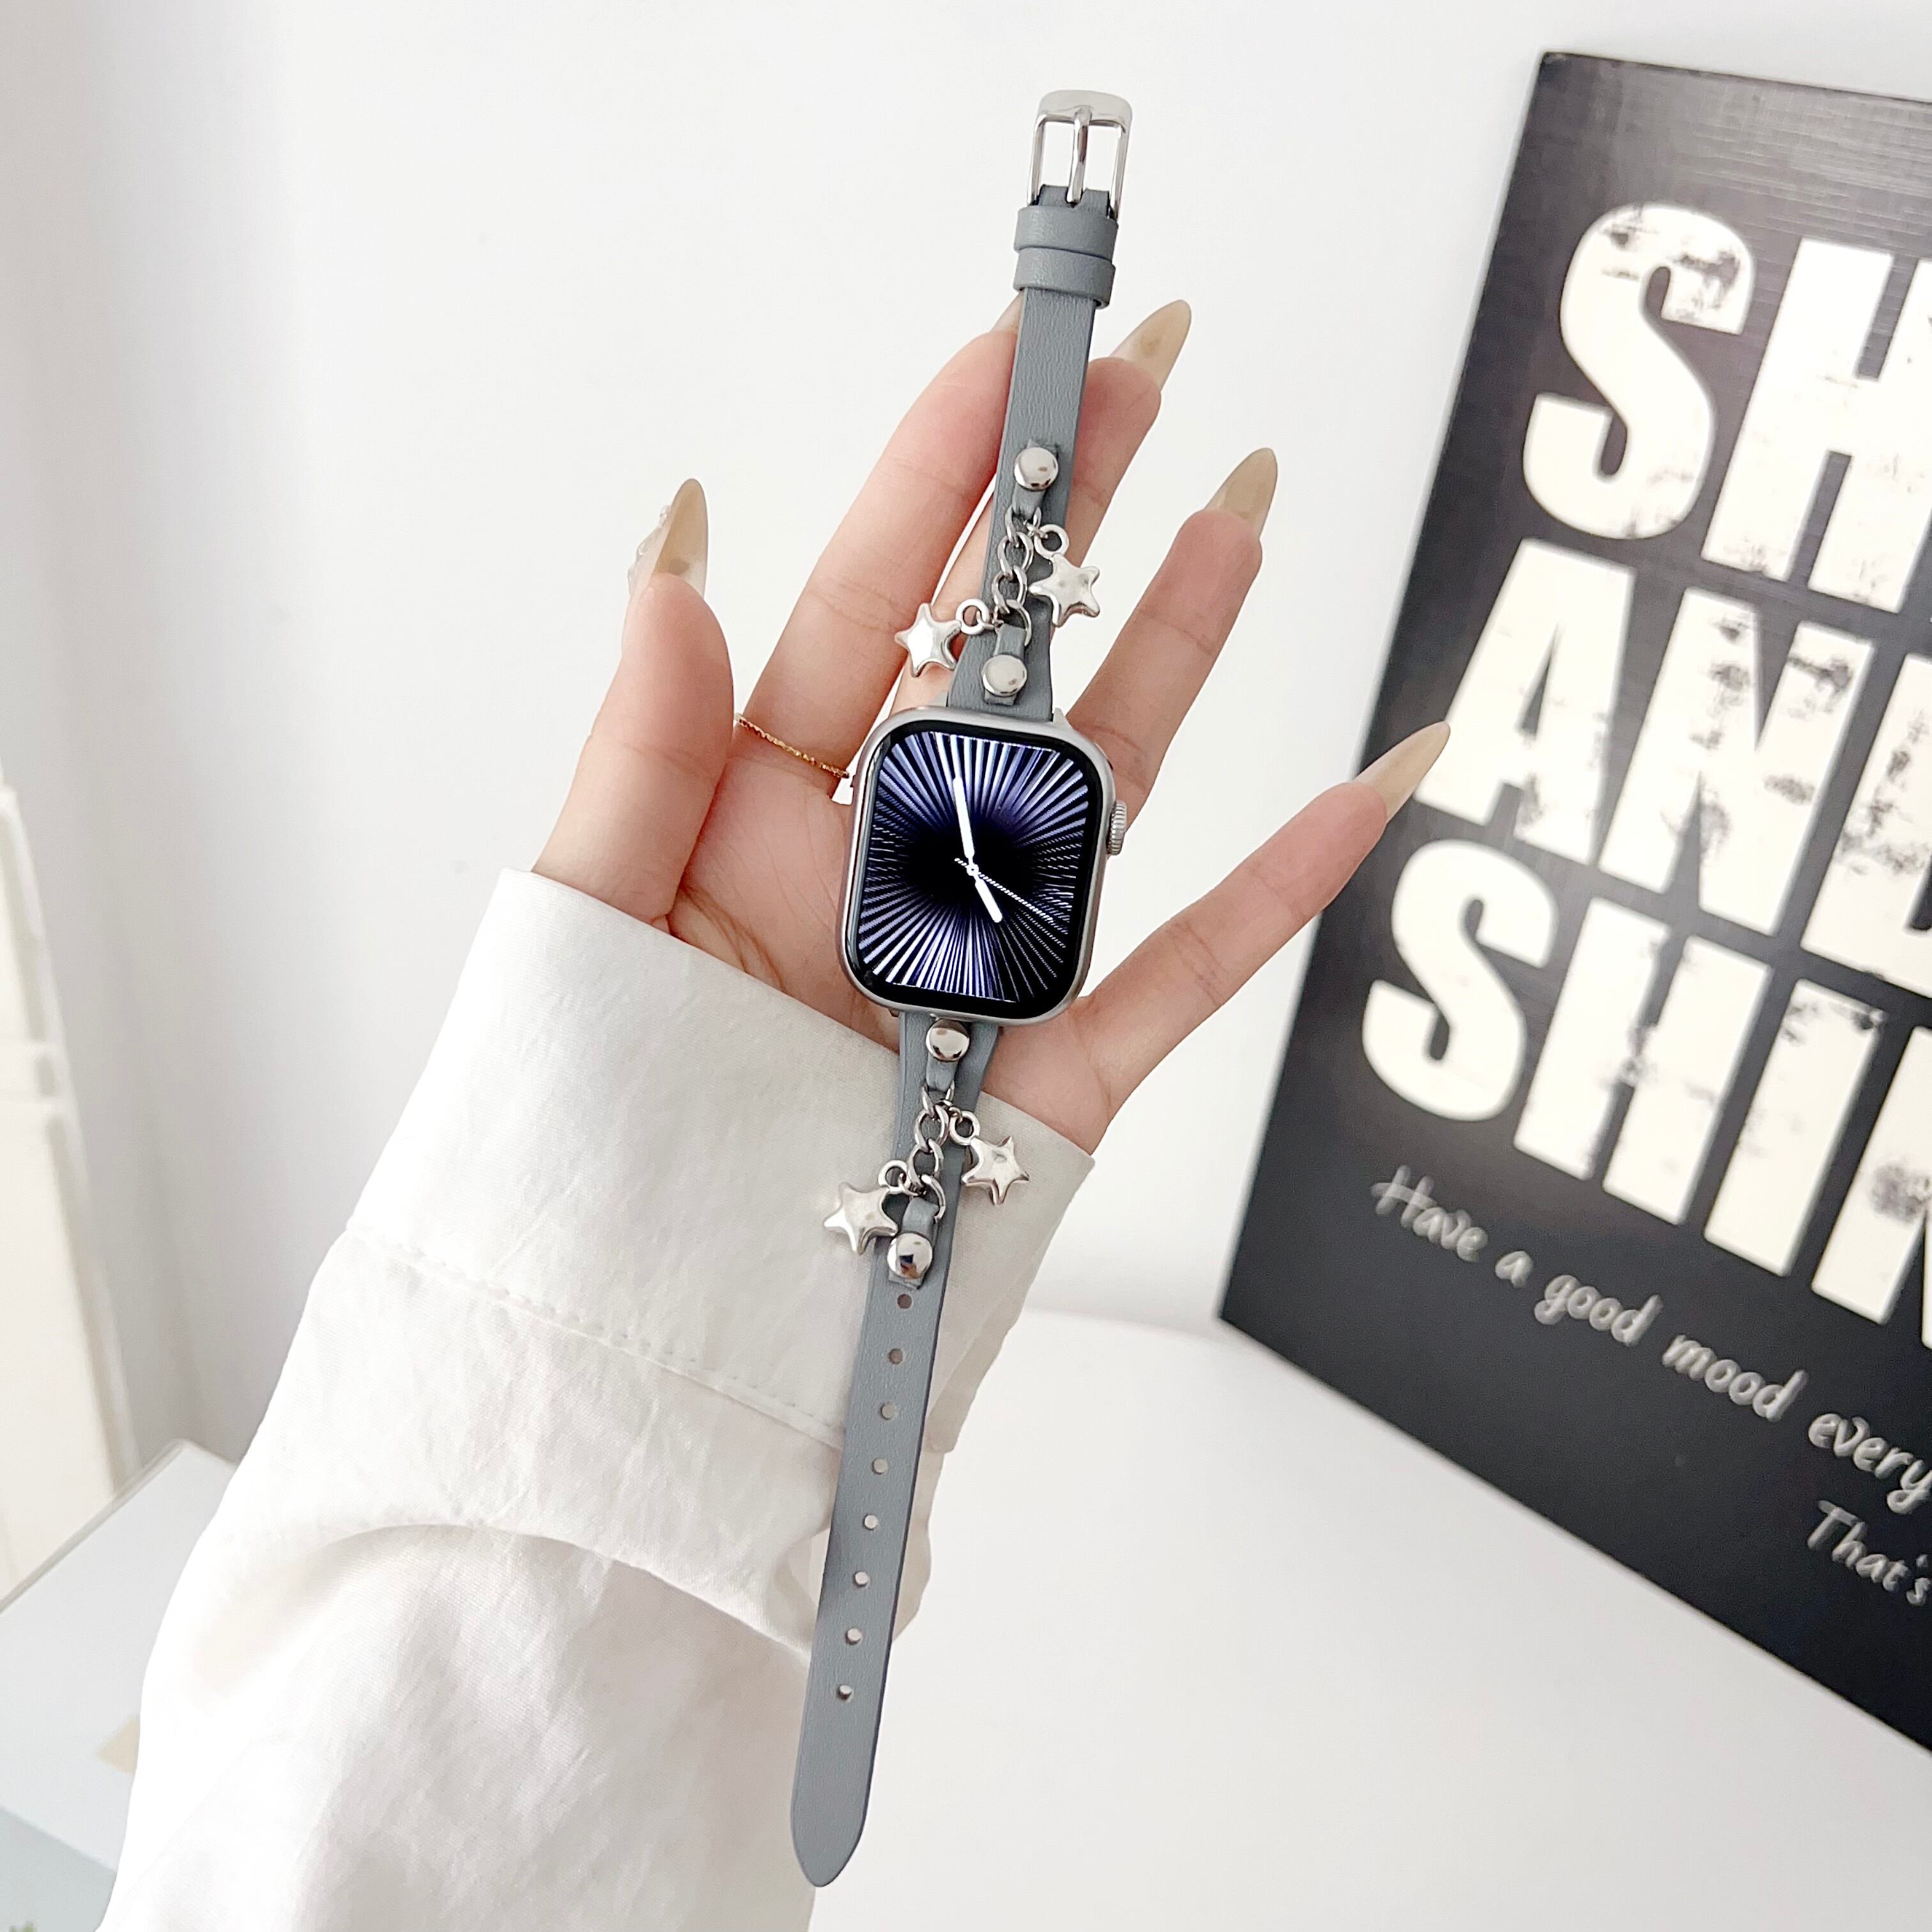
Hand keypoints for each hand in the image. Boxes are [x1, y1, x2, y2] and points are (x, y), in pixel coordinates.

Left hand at [535, 300, 1444, 1152]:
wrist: (650, 1366)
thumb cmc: (588, 1157)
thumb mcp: (586, 933)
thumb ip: (640, 756)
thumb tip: (675, 560)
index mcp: (752, 822)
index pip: (863, 610)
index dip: (941, 481)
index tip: (1015, 357)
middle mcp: (879, 876)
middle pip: (1001, 668)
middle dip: (1078, 523)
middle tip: (1157, 378)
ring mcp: (981, 972)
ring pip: (1106, 790)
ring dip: (1182, 656)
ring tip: (1245, 517)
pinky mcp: (1058, 1088)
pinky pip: (1186, 975)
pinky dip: (1281, 890)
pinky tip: (1362, 786)